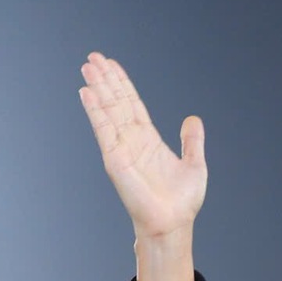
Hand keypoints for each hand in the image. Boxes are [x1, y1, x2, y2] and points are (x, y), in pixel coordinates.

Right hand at [78, 52, 206, 242]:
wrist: (173, 223)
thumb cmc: (182, 202)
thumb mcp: (194, 164)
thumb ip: (192, 141)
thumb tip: (193, 119)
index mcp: (148, 139)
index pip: (132, 103)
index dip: (122, 83)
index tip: (111, 65)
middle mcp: (132, 140)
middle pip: (116, 101)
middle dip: (105, 79)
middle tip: (93, 57)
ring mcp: (121, 148)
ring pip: (107, 110)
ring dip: (97, 87)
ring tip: (88, 66)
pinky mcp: (115, 159)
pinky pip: (103, 129)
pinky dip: (94, 110)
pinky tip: (86, 92)